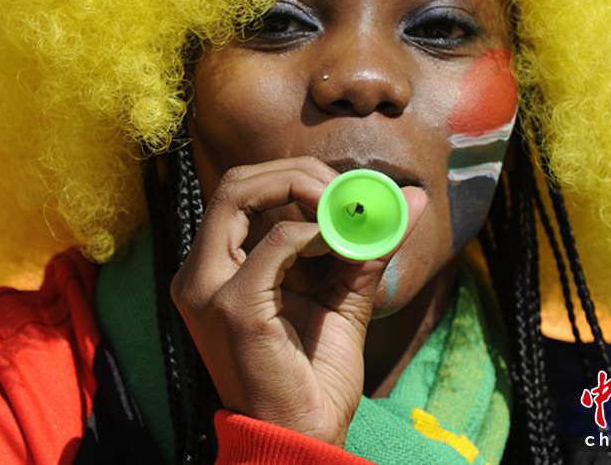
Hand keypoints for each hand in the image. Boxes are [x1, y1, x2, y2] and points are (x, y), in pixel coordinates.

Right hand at [169, 156, 426, 446]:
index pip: (242, 193)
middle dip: (296, 173)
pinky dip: (313, 232)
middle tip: (343, 190)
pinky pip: (275, 243)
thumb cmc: (314, 374)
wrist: (302, 436)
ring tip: (341, 210)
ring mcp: (209, 289)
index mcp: (217, 268)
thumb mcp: (343, 295)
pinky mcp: (233, 306)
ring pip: (240, 194)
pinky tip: (335, 247)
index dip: (294, 177)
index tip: (343, 189)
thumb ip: (366, 244)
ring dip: (302, 188)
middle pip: (235, 183)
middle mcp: (200, 273)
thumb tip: (409, 197)